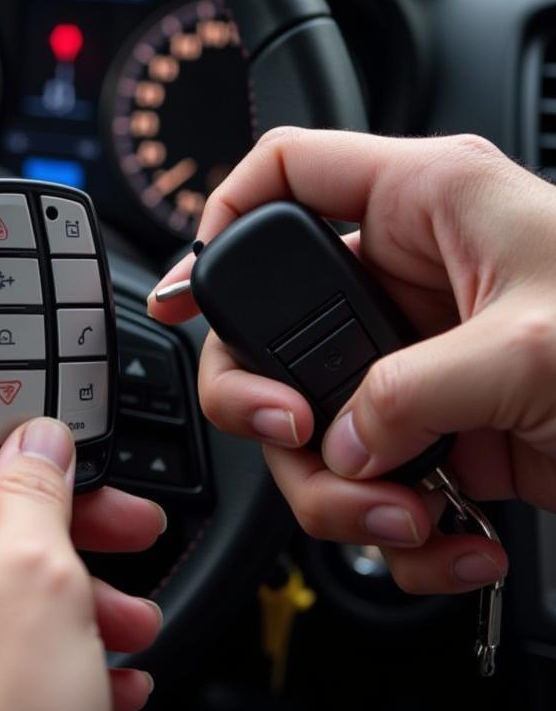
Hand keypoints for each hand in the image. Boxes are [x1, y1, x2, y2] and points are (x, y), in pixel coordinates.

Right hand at [148, 128, 555, 595]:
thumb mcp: (535, 345)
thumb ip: (415, 387)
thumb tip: (344, 441)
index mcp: (425, 202)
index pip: (284, 171)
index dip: (221, 216)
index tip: (189, 289)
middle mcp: (405, 277)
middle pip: (270, 323)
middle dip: (263, 397)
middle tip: (292, 434)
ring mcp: (414, 358)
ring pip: (310, 419)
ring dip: (338, 490)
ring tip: (405, 520)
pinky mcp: (436, 427)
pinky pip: (366, 478)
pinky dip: (394, 528)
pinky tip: (449, 539)